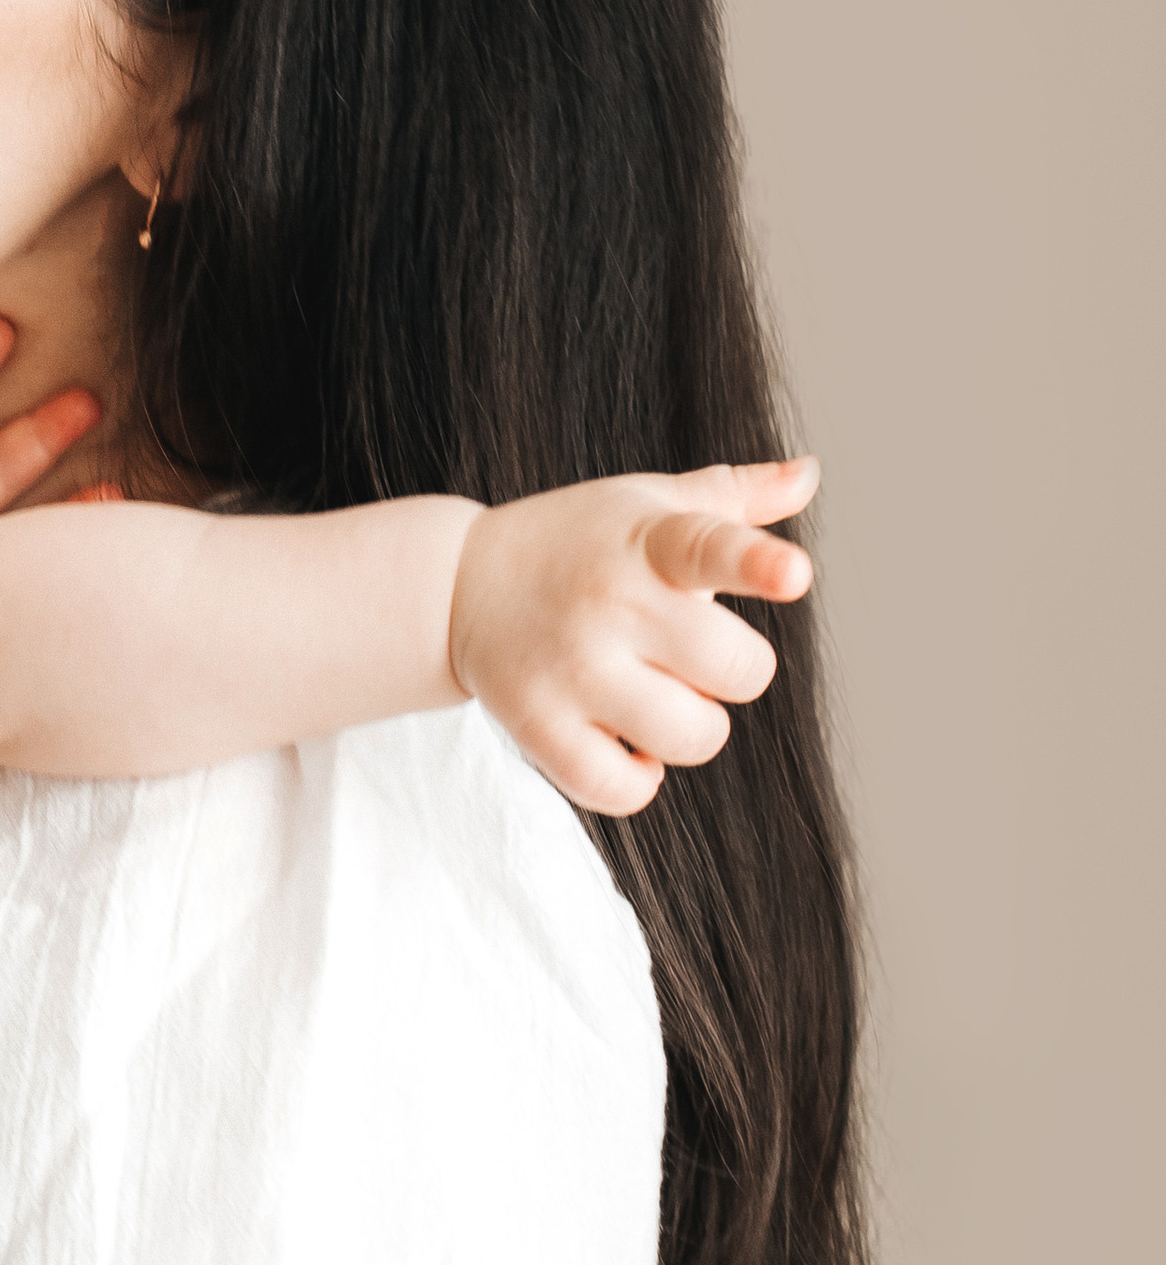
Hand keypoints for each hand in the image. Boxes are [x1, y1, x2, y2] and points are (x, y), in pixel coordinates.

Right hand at [449, 457, 818, 816]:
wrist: (456, 582)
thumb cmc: (575, 542)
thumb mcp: (646, 502)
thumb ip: (733, 497)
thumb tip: (807, 475)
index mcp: (648, 542)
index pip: (709, 548)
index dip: (756, 564)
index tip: (793, 574)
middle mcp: (610, 602)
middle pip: (738, 671)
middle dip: (729, 669)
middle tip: (683, 650)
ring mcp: (572, 668)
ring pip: (694, 737)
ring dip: (688, 725)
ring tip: (650, 692)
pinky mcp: (538, 726)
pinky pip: (625, 789)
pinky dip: (637, 779)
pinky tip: (624, 743)